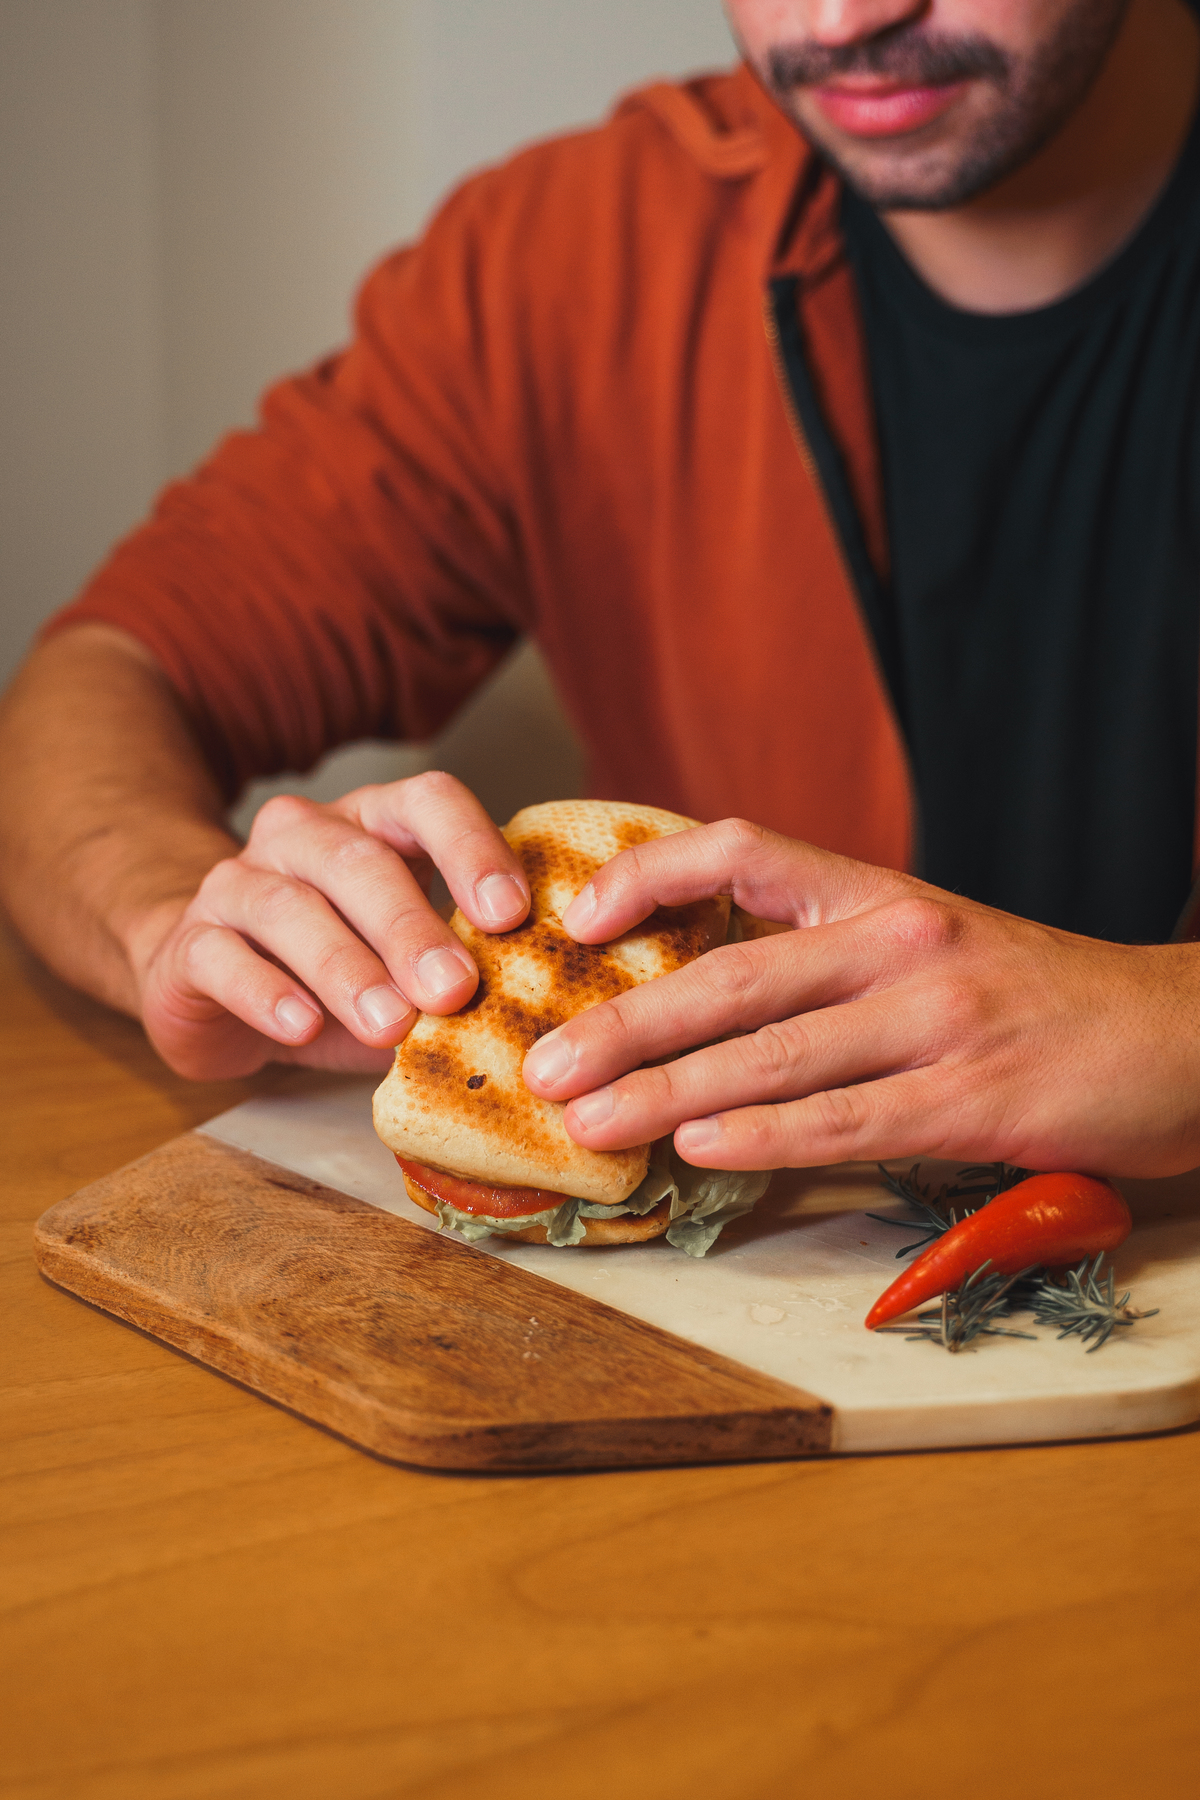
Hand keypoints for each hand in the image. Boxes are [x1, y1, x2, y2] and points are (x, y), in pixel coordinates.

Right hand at [132, 772, 528, 1079]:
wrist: (209, 984)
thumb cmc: (338, 972)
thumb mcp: (407, 968)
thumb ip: (463, 977)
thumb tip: (543, 1022)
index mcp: (372, 823)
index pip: (426, 802)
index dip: (471, 847)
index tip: (511, 913)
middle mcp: (303, 836)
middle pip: (359, 861)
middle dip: (412, 927)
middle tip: (456, 988)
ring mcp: (238, 882)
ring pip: (290, 908)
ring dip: (346, 967)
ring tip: (391, 1023)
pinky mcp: (190, 944)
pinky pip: (224, 958)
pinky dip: (266, 993)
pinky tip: (303, 1027)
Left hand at [521, 819, 1199, 1179]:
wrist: (1184, 1033)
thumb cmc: (1040, 997)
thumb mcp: (934, 945)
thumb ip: (832, 962)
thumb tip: (706, 1008)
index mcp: (883, 898)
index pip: (746, 851)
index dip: (653, 874)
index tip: (579, 916)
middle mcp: (900, 943)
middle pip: (733, 973)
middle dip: (625, 1020)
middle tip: (544, 1064)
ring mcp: (938, 1018)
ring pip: (773, 1053)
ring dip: (667, 1091)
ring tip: (587, 1119)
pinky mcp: (975, 1098)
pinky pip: (847, 1119)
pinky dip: (766, 1137)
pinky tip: (700, 1150)